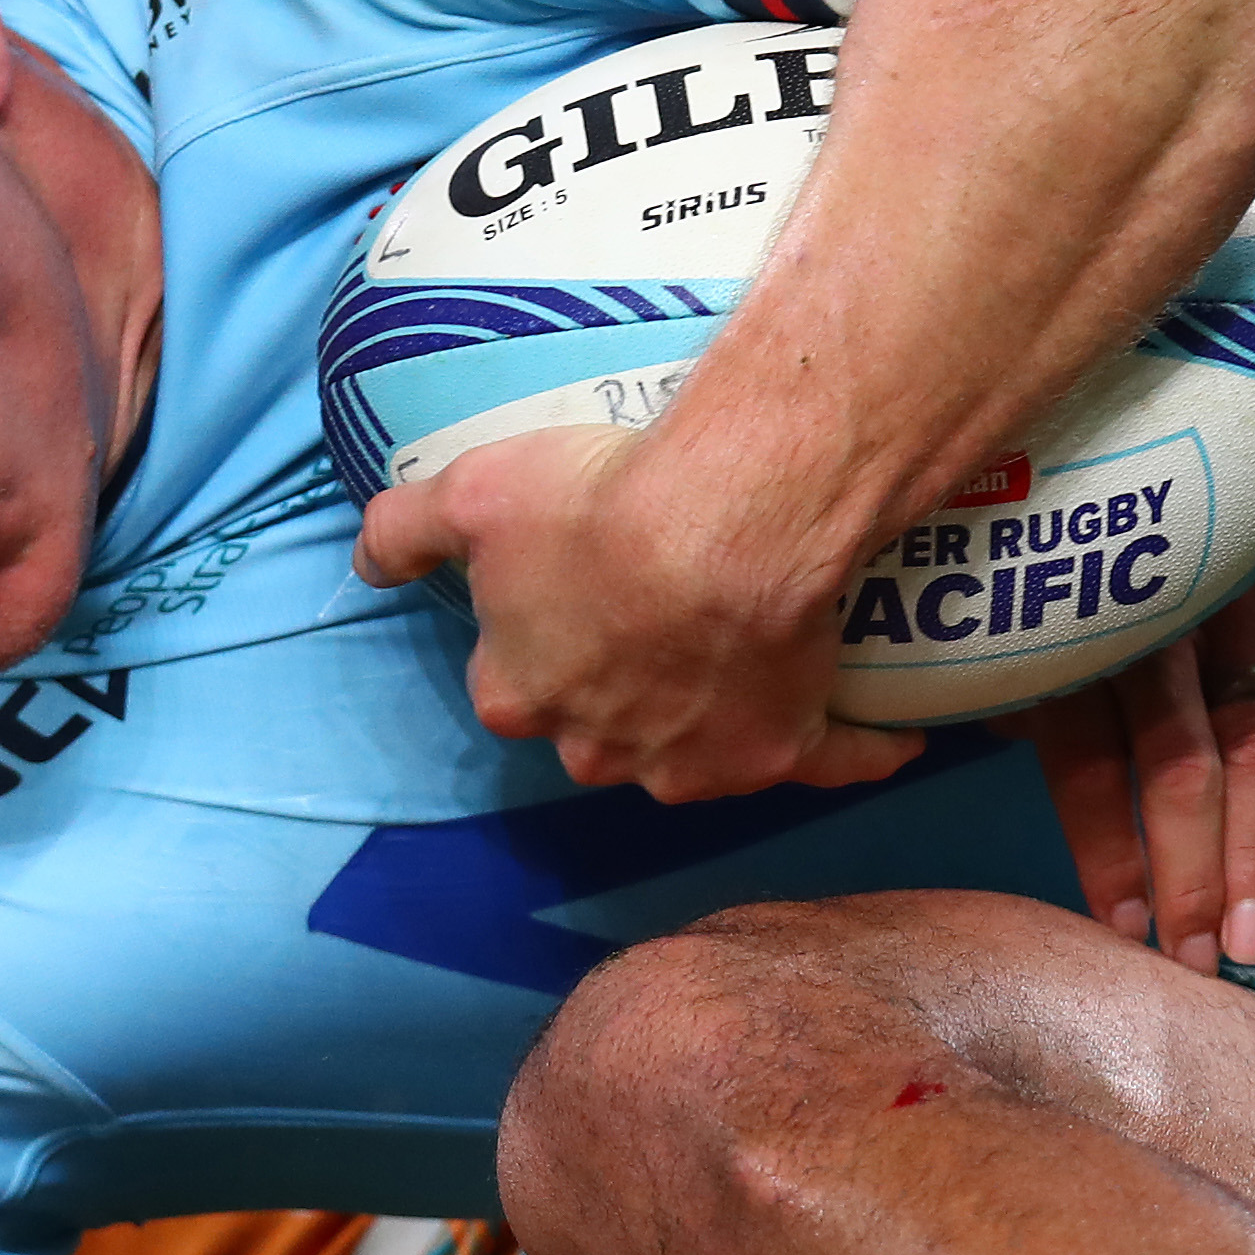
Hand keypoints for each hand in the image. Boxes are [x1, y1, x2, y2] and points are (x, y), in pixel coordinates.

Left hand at [353, 424, 921, 802]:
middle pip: (602, 725)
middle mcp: (602, 749)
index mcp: (521, 695)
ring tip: (754, 658)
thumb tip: (362, 560)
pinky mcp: (785, 752)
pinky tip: (892, 737)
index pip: (512, 680)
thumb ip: (399, 527)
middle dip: (623, 685)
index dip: (536, 635)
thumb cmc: (593, 500)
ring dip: (721, 718)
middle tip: (662, 606)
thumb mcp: (468, 492)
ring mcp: (697, 763)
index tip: (569, 585)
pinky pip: (831, 762)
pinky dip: (859, 752)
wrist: (725, 521)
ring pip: (701, 750)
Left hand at [1016, 502, 1254, 969]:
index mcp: (1075, 606)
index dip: (1105, 844)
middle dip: (1188, 873)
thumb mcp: (1023, 547)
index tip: (1120, 932)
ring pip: (1250, 740)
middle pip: (1178, 760)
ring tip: (1251, 938)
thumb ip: (1006, 637)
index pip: (1087, 750)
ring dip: (1253, 847)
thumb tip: (971, 728)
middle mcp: (1161, 601)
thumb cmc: (1082, 480)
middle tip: (1197, 963)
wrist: (1202, 360)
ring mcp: (1246, 586)